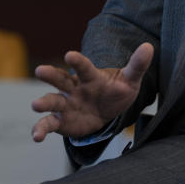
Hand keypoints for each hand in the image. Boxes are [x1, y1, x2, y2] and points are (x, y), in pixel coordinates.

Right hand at [30, 42, 153, 141]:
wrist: (108, 110)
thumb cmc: (117, 90)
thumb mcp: (130, 79)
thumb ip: (137, 65)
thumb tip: (149, 47)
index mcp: (90, 76)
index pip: (84, 67)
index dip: (78, 61)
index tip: (69, 54)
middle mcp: (74, 88)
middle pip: (61, 79)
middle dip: (51, 75)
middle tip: (40, 70)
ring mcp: (66, 104)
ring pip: (52, 101)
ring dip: (43, 103)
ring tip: (35, 105)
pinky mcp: (61, 121)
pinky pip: (49, 124)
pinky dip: (41, 129)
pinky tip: (36, 136)